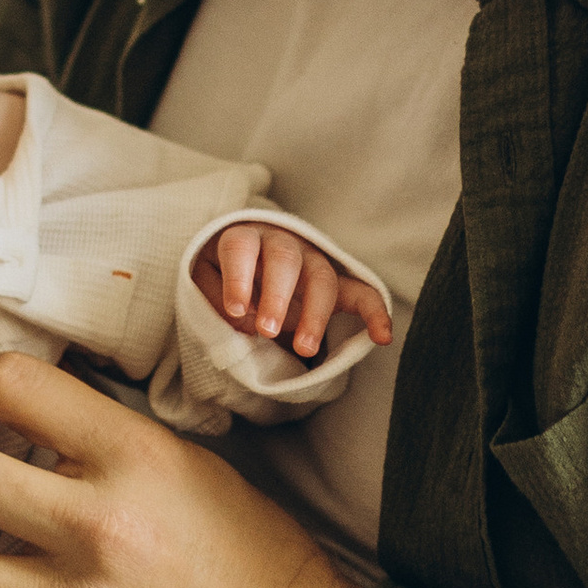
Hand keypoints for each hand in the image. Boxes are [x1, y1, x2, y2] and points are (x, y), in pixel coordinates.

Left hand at [193, 223, 392, 360]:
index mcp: (246, 237)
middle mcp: (283, 243)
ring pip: (322, 278)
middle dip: (278, 296)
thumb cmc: (223, 273)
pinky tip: (382, 337)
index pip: (241, 247)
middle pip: (286, 259)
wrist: (248, 262)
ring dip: (315, 314)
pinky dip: (375, 312)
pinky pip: (362, 293)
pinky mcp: (337, 283)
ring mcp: (313, 261)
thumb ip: (213, 296)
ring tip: (304, 350)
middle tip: (267, 330)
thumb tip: (242, 318)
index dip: (238, 276)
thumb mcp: (204, 279)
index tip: (236, 309)